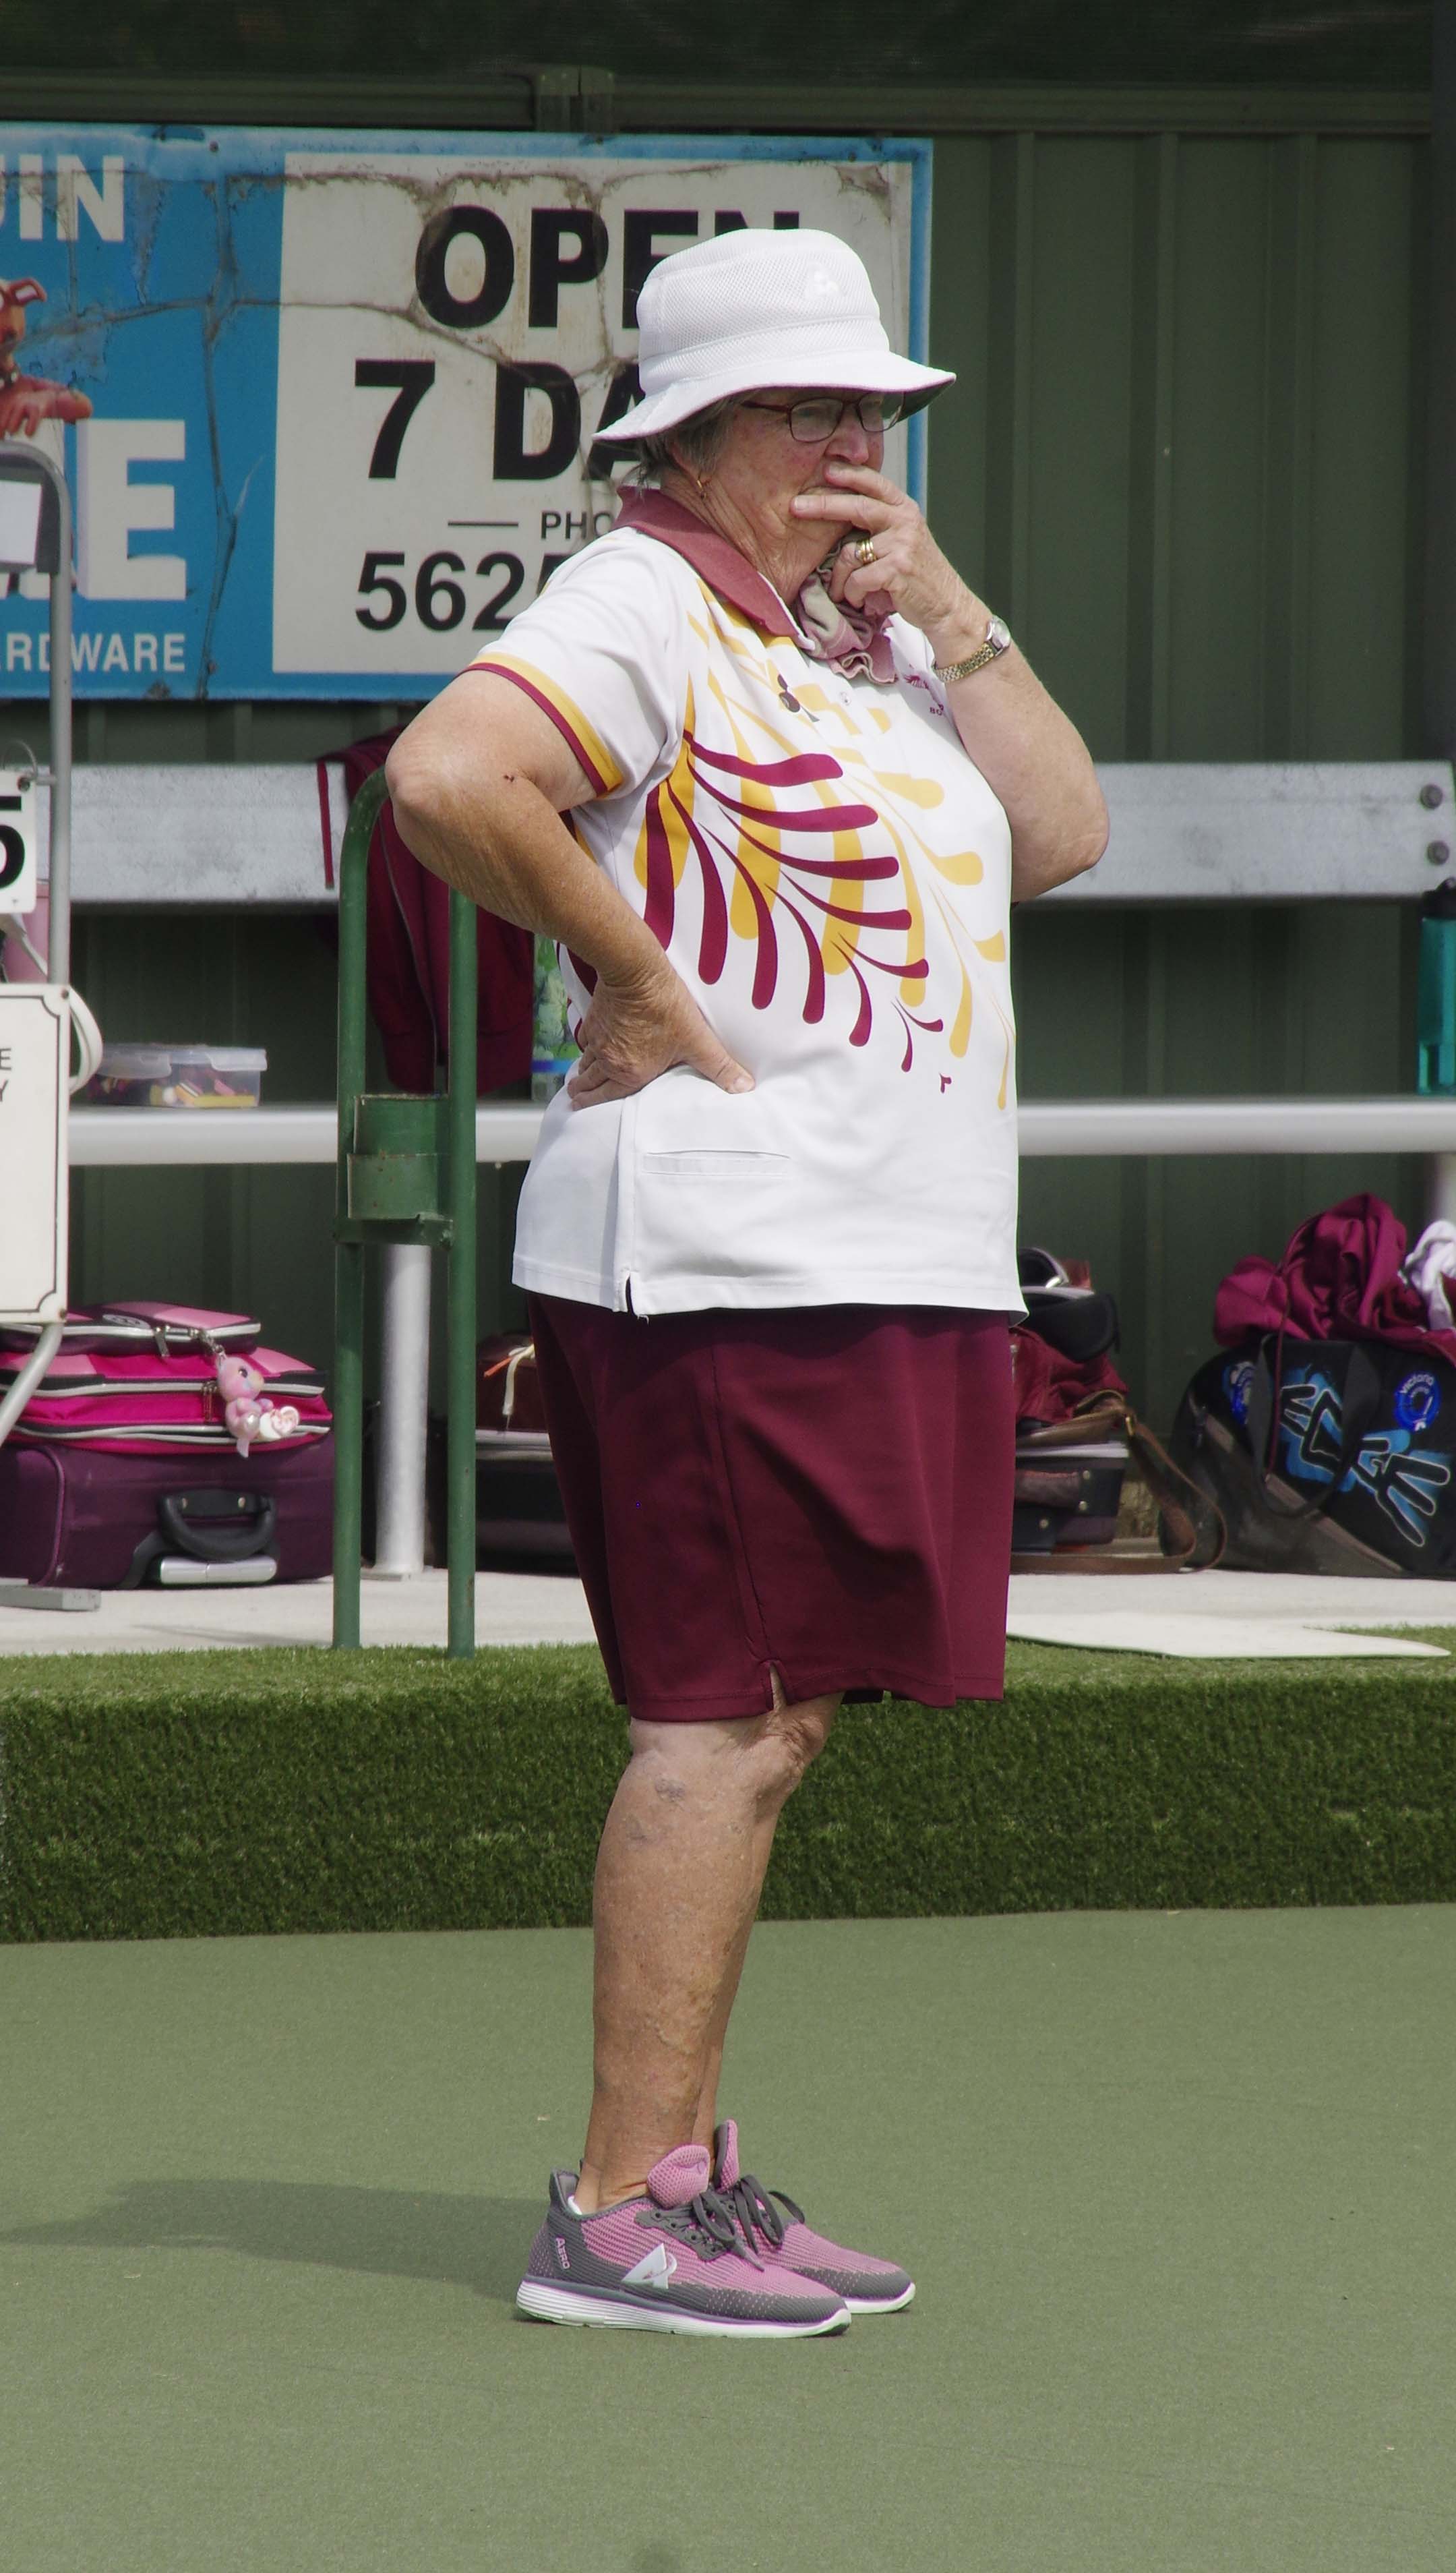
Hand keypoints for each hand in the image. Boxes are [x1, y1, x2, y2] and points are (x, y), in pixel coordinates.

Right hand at [567, 950, 753, 1108]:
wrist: (634, 970)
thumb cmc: (666, 1007)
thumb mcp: (697, 1040)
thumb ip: (719, 1066)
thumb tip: (745, 1087)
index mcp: (631, 1074)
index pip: (605, 1097)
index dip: (592, 1104)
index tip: (580, 1107)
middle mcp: (609, 1061)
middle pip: (589, 1082)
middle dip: (582, 1093)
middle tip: (575, 1097)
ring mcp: (598, 1040)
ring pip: (585, 1062)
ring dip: (582, 1073)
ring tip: (577, 1079)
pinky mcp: (594, 1019)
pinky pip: (585, 1040)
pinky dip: (585, 1047)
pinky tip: (588, 1047)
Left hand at [792, 463, 987, 661]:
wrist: (946, 605)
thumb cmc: (918, 575)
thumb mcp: (904, 539)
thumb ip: (881, 523)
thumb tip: (841, 509)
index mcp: (904, 509)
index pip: (874, 483)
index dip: (849, 474)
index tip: (826, 470)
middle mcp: (904, 521)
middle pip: (856, 506)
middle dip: (822, 505)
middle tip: (795, 507)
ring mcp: (902, 544)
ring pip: (850, 554)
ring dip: (841, 579)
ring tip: (845, 593)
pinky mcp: (897, 569)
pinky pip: (857, 579)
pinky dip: (853, 594)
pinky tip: (862, 601)